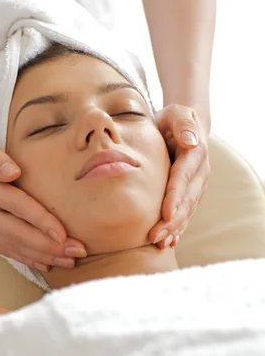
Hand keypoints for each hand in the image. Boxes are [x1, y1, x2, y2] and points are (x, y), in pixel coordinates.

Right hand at [0, 133, 85, 271]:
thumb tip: (13, 171)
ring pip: (13, 247)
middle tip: (77, 252)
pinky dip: (26, 259)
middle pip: (19, 233)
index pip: (17, 207)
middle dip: (50, 246)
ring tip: (69, 262)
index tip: (63, 234)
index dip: (42, 221)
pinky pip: (4, 251)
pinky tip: (45, 264)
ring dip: (43, 256)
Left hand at [148, 104, 209, 248]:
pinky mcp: (190, 194)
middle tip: (155, 236)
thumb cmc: (171, 120)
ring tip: (159, 242)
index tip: (166, 213)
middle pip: (185, 200)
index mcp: (194, 153)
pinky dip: (178, 229)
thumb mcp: (176, 113)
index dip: (175, 196)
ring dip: (174, 228)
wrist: (180, 128)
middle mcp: (199, 173)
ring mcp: (197, 186)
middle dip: (172, 220)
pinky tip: (169, 242)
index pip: (182, 178)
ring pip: (186, 211)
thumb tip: (190, 140)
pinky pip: (185, 214)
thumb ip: (182, 123)